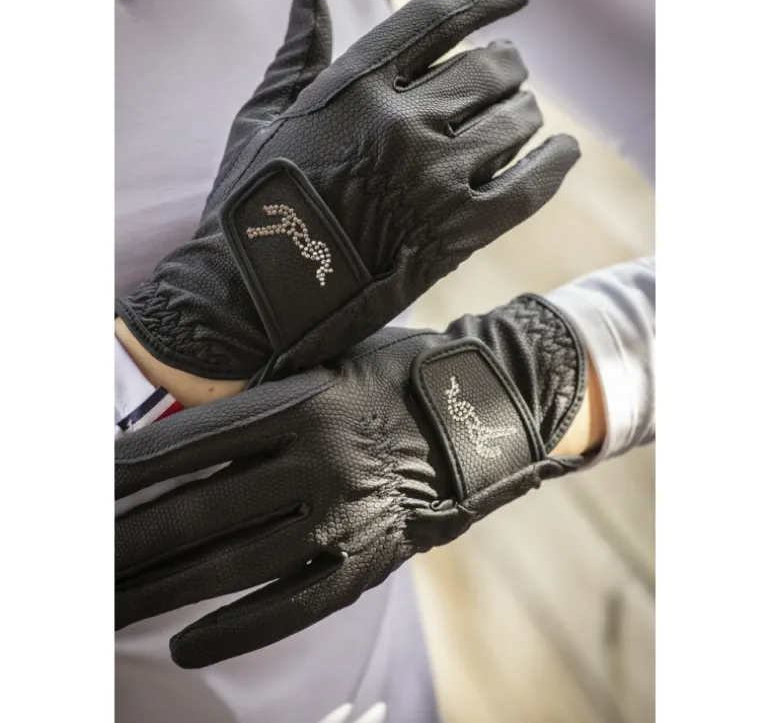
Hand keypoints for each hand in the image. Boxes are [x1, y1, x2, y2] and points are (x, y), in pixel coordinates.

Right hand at [116, 0, 578, 382]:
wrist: (254, 297)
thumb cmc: (253, 207)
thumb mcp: (262, 120)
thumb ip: (297, 54)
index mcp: (355, 87)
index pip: (439, 18)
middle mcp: (401, 124)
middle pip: (492, 69)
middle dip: (506, 70)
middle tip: (504, 80)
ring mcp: (432, 180)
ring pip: (516, 121)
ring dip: (523, 116)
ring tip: (516, 121)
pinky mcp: (454, 235)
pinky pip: (528, 187)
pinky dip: (554, 165)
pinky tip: (563, 152)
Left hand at [116, 295, 587, 666]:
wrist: (481, 415)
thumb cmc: (396, 378)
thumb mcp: (329, 363)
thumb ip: (264, 398)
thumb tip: (182, 432)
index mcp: (302, 403)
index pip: (190, 444)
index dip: (126, 470)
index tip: (81, 492)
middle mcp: (317, 461)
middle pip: (198, 512)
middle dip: (125, 541)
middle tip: (74, 565)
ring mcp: (344, 516)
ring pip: (233, 564)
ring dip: (161, 590)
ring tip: (106, 607)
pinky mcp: (369, 560)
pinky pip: (293, 604)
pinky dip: (238, 628)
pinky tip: (187, 643)